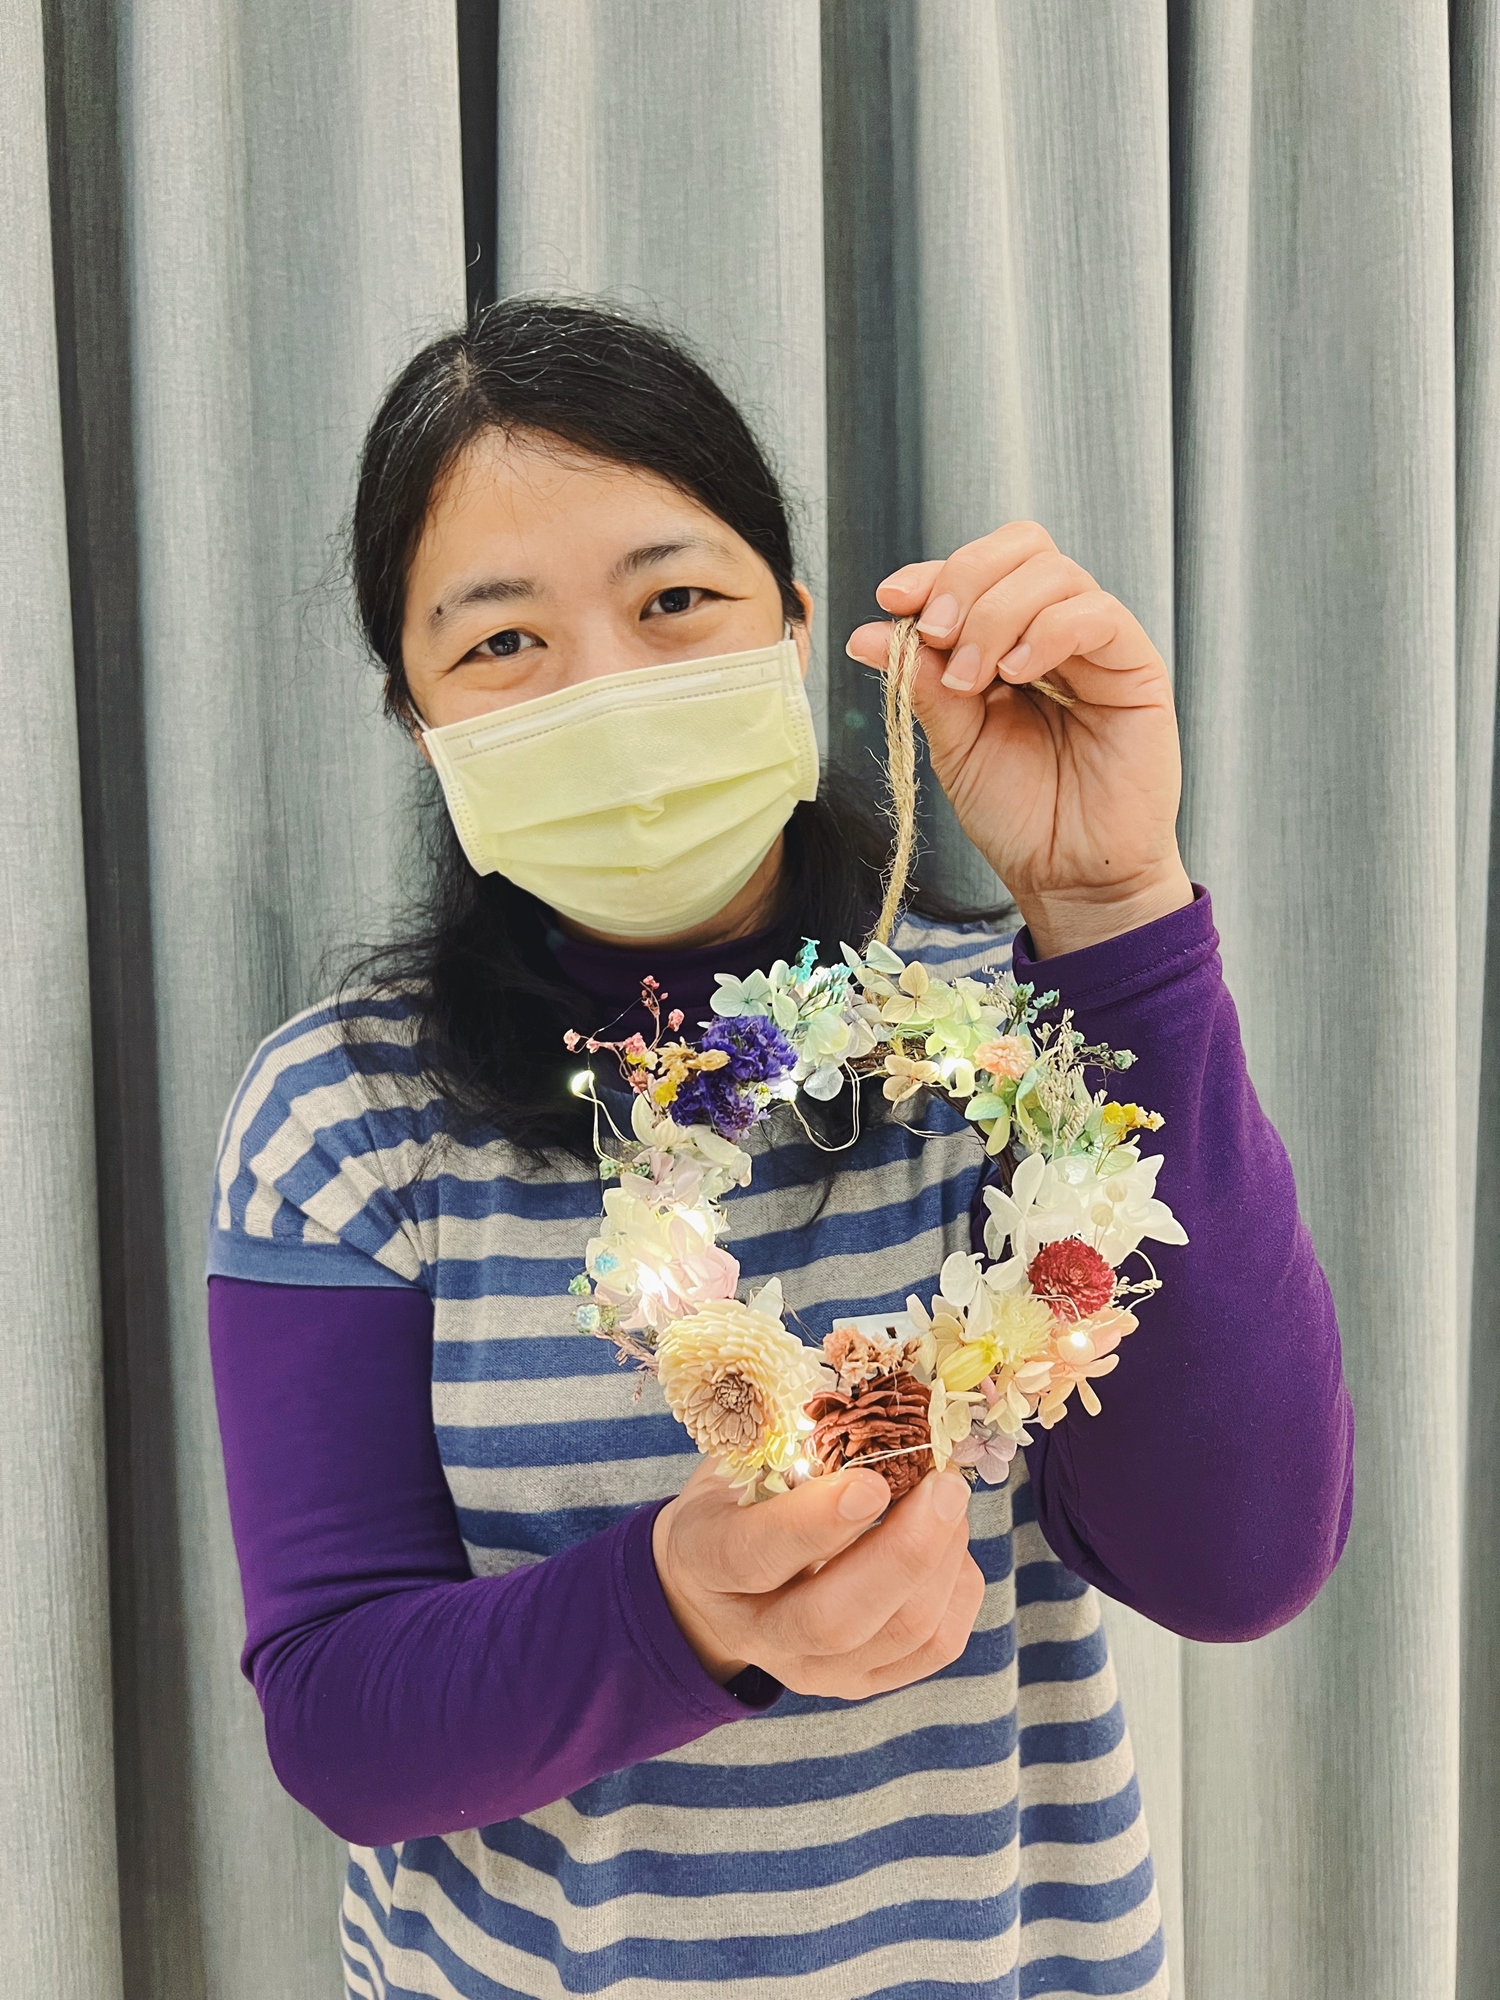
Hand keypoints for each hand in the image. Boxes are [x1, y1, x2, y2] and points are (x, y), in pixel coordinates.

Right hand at [652, 1456, 984, 1699]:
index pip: (755, 1557)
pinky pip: (934, 1648)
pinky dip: (959, 1587)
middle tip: (944, 1486)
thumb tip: (876, 1412)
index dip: (815, 1522)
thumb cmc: (738, 1500)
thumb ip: (791, 1444)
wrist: (718, 1584)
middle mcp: (757, 1632)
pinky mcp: (863, 1681)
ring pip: (899, 1635)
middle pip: (836, 1619)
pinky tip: (951, 1541)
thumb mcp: (741, 1460)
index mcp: (708, 1563)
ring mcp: (813, 1670)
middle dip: (906, 1551)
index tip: (871, 1480)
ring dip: (944, 1560)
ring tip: (950, 1498)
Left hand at [846, 522, 1193, 957]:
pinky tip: (1015, 673)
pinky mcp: (1135, 668)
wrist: (1068, 875)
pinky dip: (1048, 631)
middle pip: (1021, 548)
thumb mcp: (954, 743)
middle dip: (965, 580)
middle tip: (933, 634)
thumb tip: (866, 632)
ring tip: (970, 677)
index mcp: (1007, 641)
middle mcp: (1053, 632)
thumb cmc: (1017, 814)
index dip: (934, 573)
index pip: (977, 571)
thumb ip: (922, 685)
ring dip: (997, 613)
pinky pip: (1098, 616)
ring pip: (1055, 574)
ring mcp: (1097, 646)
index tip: (890, 599)